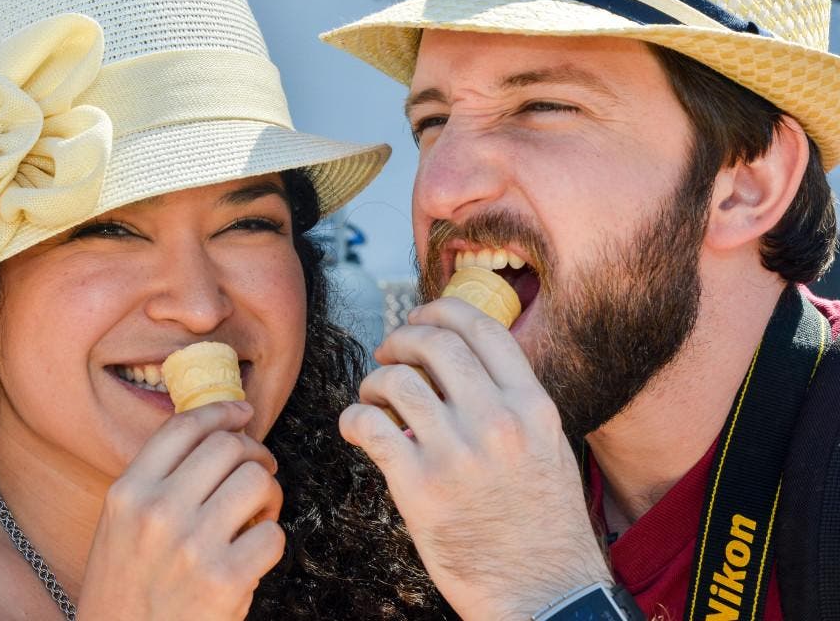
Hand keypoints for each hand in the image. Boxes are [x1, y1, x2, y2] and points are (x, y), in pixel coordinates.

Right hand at [77, 401, 284, 619]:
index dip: (221, 411)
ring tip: (259, 514)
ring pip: (256, 481)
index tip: (242, 413)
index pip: (183, 428)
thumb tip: (214, 438)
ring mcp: (192, 546)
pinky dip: (271, 540)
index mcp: (128, 494)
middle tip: (260, 472)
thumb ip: (156, 483)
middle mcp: (157, 513)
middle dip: (254, 454)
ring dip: (269, 493)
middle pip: (228, 446)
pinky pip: (272, 534)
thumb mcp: (119, 528)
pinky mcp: (224, 580)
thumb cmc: (127, 592)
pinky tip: (254, 554)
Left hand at [339, 298, 610, 619]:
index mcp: (532, 406)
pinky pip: (370, 427)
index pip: (482, 328)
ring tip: (372, 397)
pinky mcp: (419, 487)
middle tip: (388, 353)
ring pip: (396, 381)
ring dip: (374, 380)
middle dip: (401, 339)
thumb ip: (513, 403)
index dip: (441, 311)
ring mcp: (457, 452)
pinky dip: (354, 418)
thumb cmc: (544, 525)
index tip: (420, 318)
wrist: (543, 592)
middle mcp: (497, 420)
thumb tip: (462, 367)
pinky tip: (356, 425)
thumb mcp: (549, 448)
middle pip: (434, 344)